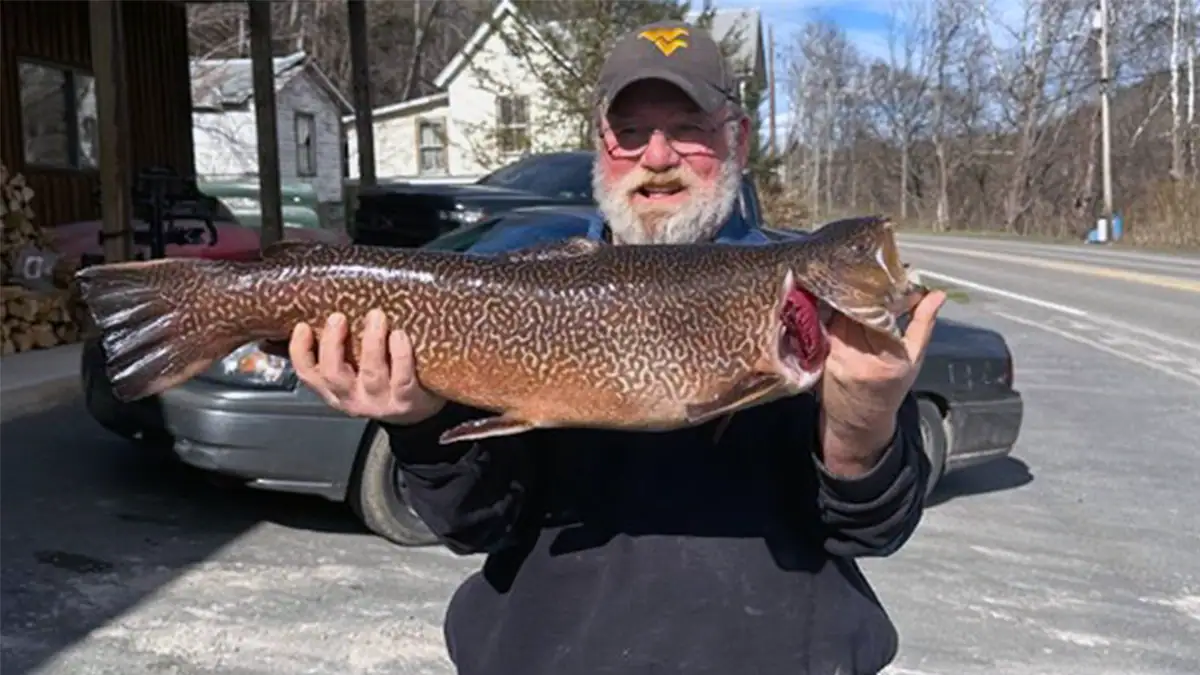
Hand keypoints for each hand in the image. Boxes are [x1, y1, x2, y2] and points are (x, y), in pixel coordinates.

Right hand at [289, 308, 445, 424]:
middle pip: (334, 374)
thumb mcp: (354, 374)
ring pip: (371, 373)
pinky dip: (400, 355)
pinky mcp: (406, 400)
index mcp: (335, 390)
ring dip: (372, 343)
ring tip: (376, 317)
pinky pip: (402, 378)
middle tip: (338, 317)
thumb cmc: (382, 383)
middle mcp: (354, 398)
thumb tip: (322, 315)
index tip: (303, 327)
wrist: (416, 414)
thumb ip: (340, 352)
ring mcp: (380, 402)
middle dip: (333, 344)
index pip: (308, 374)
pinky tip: (399, 335)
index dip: (300, 351)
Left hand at [818, 290, 946, 474]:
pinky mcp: (821, 355)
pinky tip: (837, 297)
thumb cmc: (890, 389)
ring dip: (846, 295)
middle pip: (857, 310)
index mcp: (889, 359)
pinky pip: (827, 323)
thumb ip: (923, 325)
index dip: (884, 292)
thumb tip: (937, 295)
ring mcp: (836, 357)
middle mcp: (859, 359)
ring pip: (839, 313)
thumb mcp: (914, 360)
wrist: (857, 420)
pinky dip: (833, 309)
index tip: (891, 277)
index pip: (882, 314)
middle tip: (869, 271)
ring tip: (853, 278)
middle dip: (863, 288)